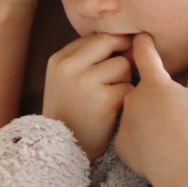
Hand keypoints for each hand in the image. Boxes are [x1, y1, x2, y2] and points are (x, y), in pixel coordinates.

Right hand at [43, 33, 133, 160]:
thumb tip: (123, 40)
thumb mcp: (63, 79)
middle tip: (121, 72)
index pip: (94, 36)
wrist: (61, 149)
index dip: (111, 44)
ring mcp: (86, 82)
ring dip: (123, 79)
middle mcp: (70, 67)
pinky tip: (114, 110)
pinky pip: (128, 87)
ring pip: (122, 65)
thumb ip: (86, 58)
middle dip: (121, 54)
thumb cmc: (69, 111)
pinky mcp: (104, 100)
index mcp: (59, 59)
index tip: (115, 56)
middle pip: (110, 42)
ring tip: (110, 96)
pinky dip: (126, 98)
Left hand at [114, 34, 187, 179]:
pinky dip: (140, 144)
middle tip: (171, 114)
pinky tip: (155, 151)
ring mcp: (124, 120)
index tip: (140, 37)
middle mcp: (133, 96)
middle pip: (141, 92)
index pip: (145, 54)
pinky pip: (131, 140)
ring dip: (146, 122)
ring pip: (134, 117)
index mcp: (153, 82)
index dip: (143, 43)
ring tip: (166, 137)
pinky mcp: (121, 143)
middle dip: (152, 99)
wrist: (177, 161)